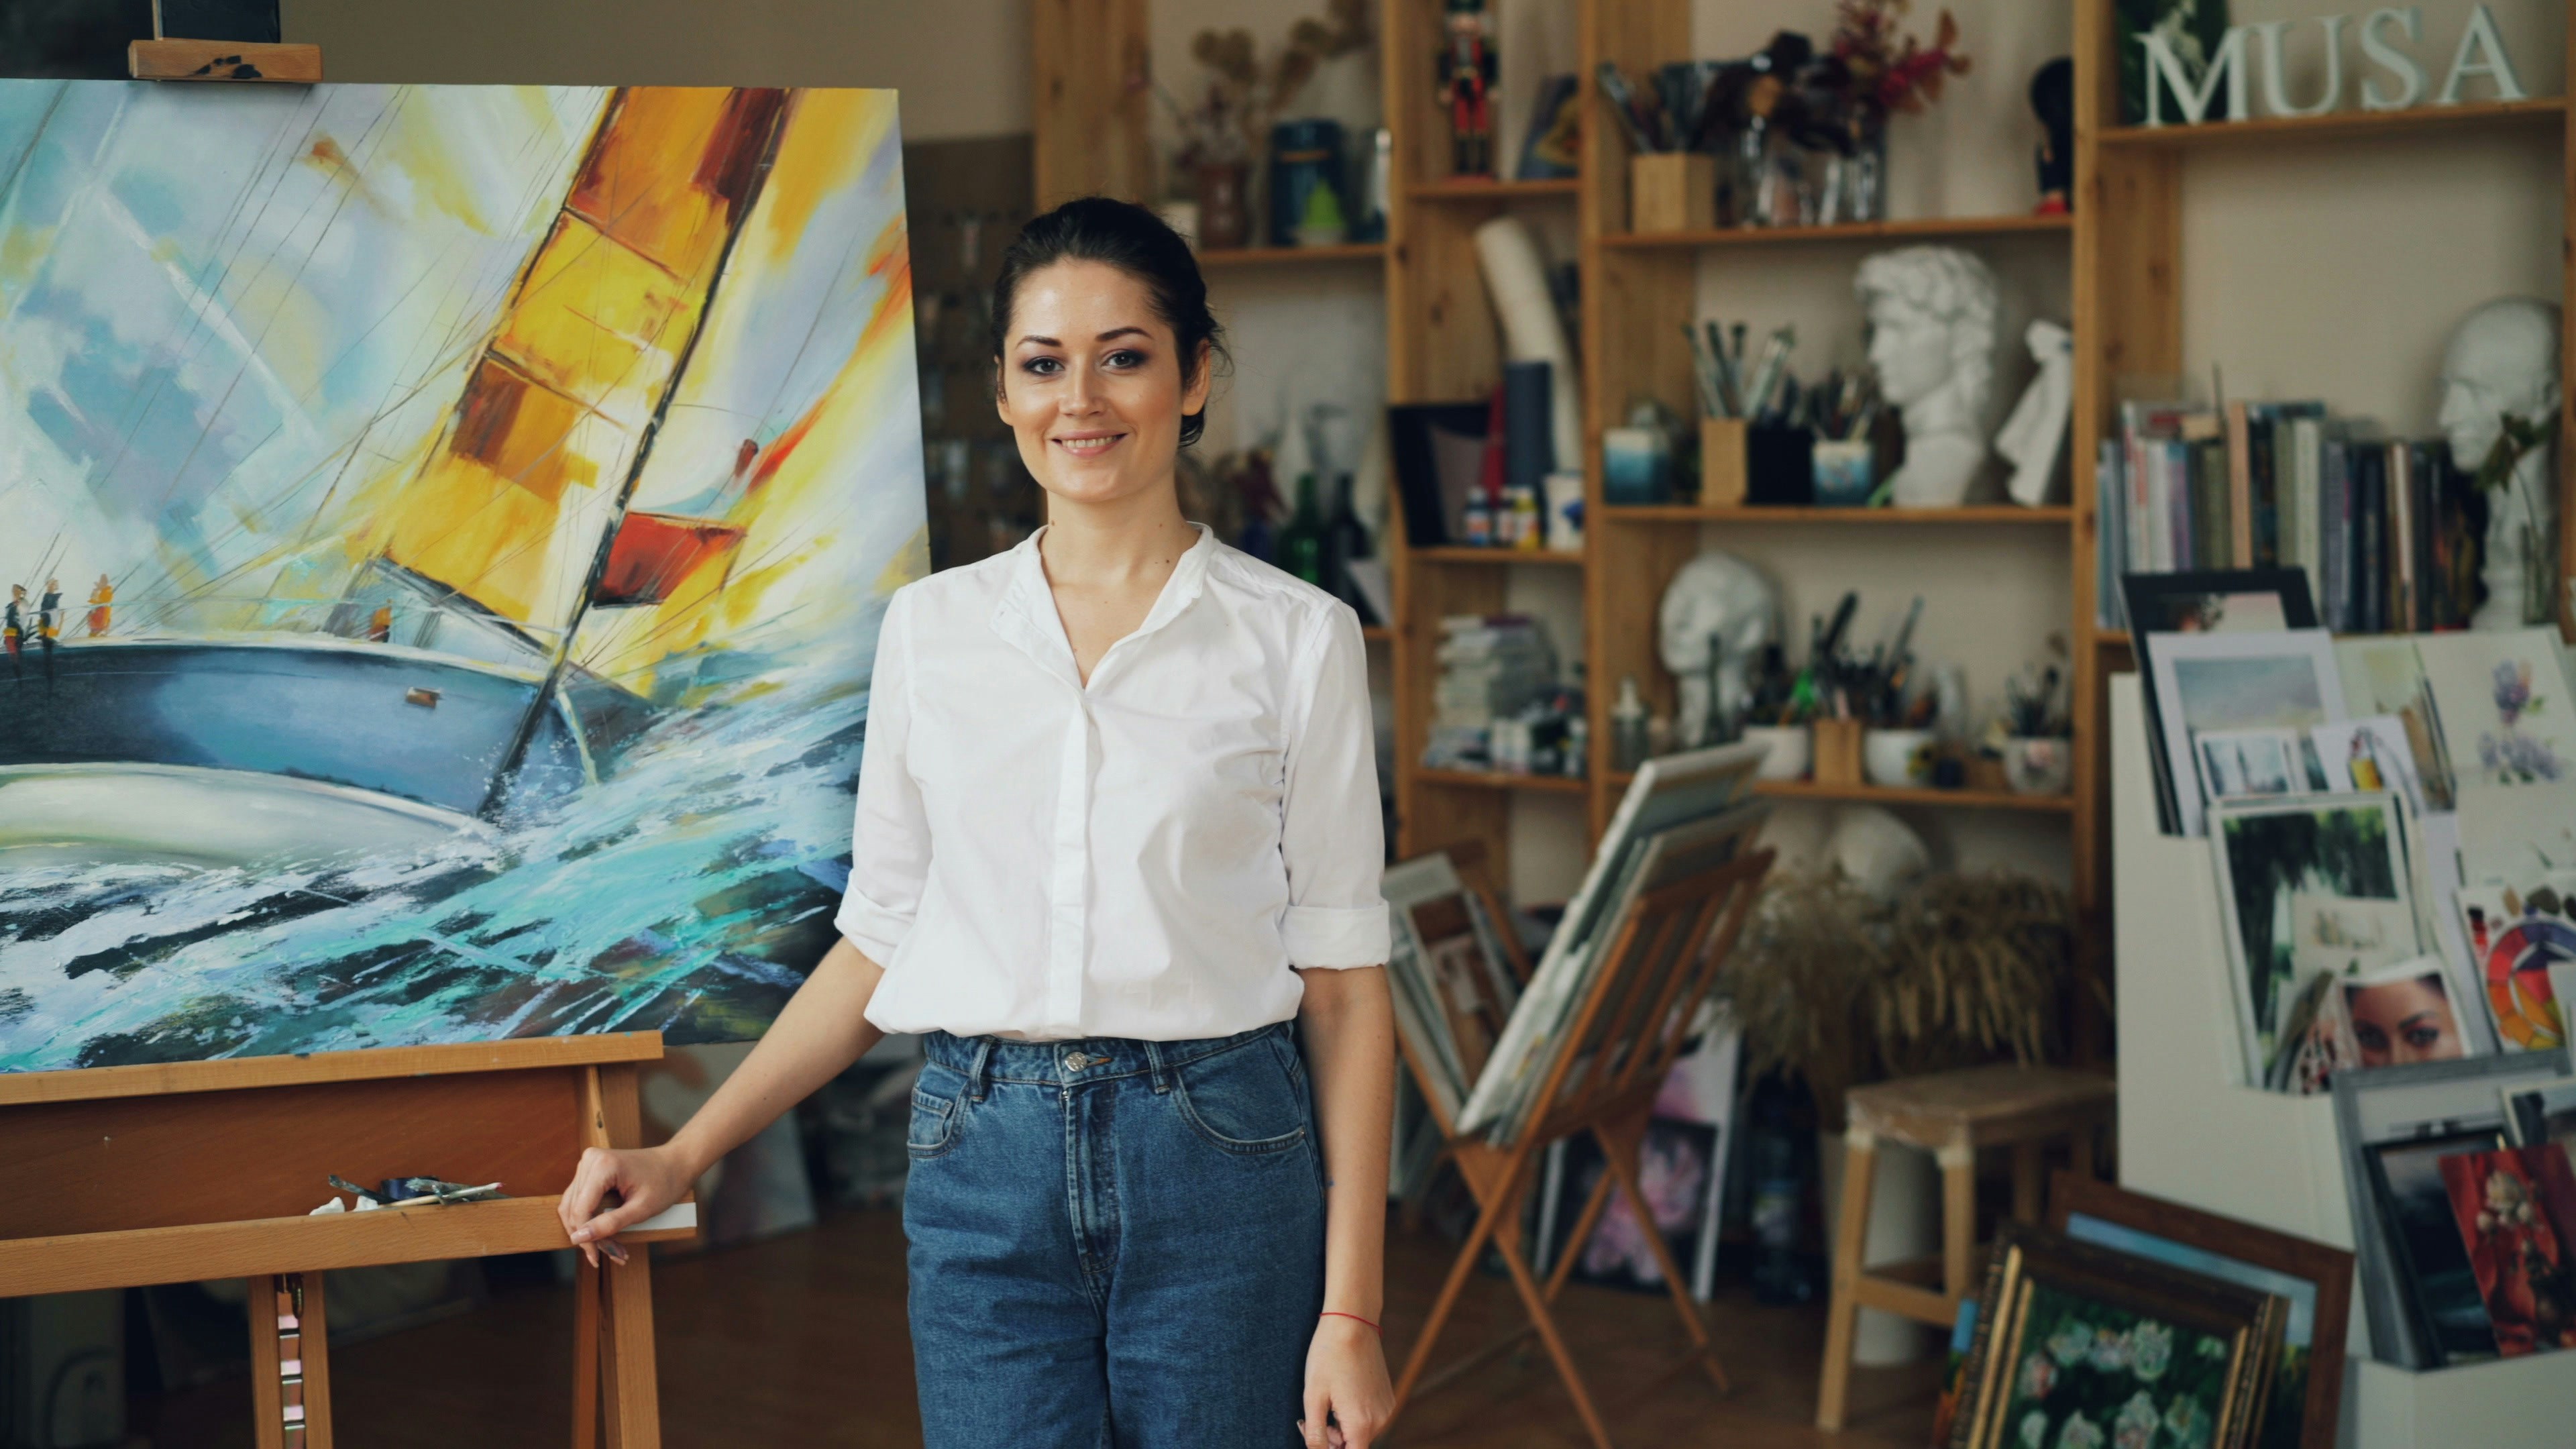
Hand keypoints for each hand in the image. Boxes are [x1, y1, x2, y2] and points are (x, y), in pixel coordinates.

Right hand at [555, 1144, 691, 1267]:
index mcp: (603, 1165)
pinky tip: (607, 1236)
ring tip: (612, 1248)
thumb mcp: (641, 1209)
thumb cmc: (664, 1183)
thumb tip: (579, 1238)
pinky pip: (580, 1201)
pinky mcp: (590, 1171)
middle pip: (575, 1209)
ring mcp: (588, 1163)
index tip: (596, 1258)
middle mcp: (590, 1160)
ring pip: (573, 1207)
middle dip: (590, 1236)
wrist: (675, 1163)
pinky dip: (591, 1220)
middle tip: (612, 1254)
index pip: (580, 1209)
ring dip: (589, 1231)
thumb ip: (610, 1224)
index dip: (585, 1238)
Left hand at [1299, 1314, 1392, 1448]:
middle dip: (1332, 1440)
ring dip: (1342, 1428)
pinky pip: (1370, 1418)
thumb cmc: (1328, 1357)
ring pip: (1361, 1433)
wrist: (1351, 1323)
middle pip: (1355, 1446)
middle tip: (1311, 1419)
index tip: (1319, 1437)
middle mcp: (1380, 1419)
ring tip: (1327, 1403)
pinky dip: (1354, 1415)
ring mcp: (1387, 1407)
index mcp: (1361, 1423)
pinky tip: (1342, 1394)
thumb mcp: (1313, 1397)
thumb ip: (1315, 1434)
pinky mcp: (1388, 1397)